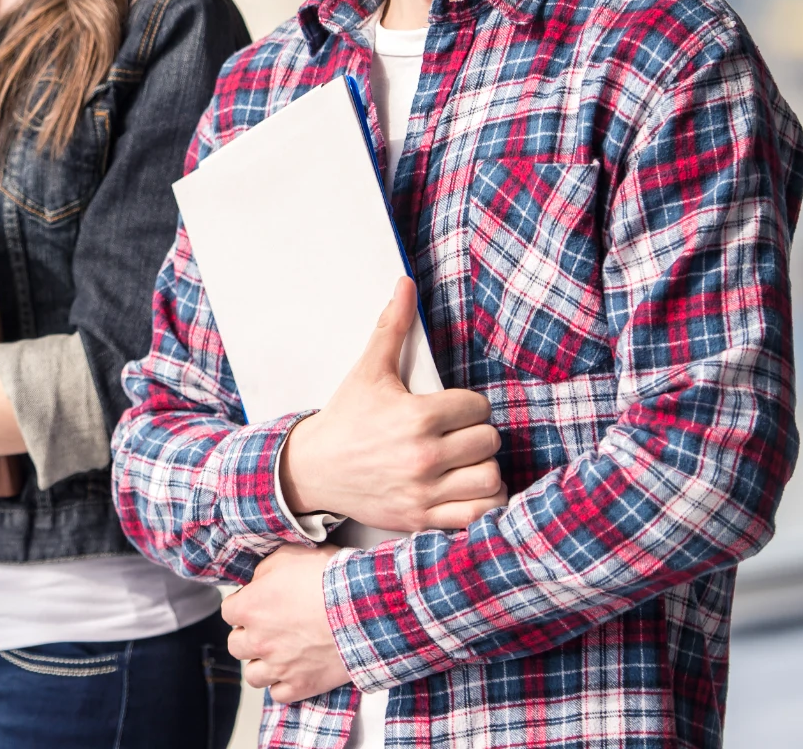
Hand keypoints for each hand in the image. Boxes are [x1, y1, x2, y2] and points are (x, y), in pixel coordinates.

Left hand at [223, 544, 353, 704]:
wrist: (365, 609)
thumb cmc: (329, 579)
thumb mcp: (290, 555)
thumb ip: (265, 570)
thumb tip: (258, 582)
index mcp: (250, 607)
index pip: (227, 611)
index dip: (243, 605)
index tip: (257, 603)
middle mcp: (258, 640)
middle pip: (236, 645)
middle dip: (249, 635)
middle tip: (268, 628)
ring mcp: (279, 667)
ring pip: (253, 675)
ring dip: (261, 664)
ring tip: (278, 653)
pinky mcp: (301, 685)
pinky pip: (278, 695)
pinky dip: (284, 685)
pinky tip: (294, 671)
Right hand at [280, 278, 506, 530]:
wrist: (313, 469)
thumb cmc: (345, 418)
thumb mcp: (368, 370)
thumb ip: (392, 327)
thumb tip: (406, 283)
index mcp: (416, 416)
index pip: (477, 407)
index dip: (469, 406)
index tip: (453, 411)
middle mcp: (424, 456)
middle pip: (488, 441)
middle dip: (476, 435)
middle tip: (458, 435)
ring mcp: (424, 491)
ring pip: (489, 478)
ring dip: (482, 469)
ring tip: (466, 462)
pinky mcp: (422, 518)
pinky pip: (477, 515)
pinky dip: (481, 505)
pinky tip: (467, 490)